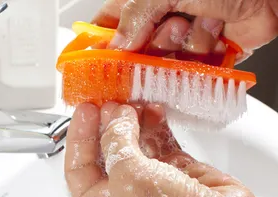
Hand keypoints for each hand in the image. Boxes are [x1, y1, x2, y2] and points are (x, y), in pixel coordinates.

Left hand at [64, 102, 263, 196]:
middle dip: (108, 126)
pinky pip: (159, 143)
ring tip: (135, 105)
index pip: (77, 169)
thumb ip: (116, 142)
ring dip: (133, 123)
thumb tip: (116, 120)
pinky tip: (154, 112)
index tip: (86, 110)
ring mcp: (149, 186)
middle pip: (105, 154)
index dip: (79, 137)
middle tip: (112, 102)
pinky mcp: (175, 174)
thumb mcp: (128, 175)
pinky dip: (155, 126)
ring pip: (133, 145)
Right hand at [93, 0, 277, 61]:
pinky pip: (191, 68)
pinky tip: (218, 32)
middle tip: (167, 35)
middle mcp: (162, 16)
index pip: (108, 24)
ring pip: (164, 62)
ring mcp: (183, 35)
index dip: (97, 45)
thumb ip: (134, 17)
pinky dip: (205, 54)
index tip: (90, 65)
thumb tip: (115, 46)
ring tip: (203, 22)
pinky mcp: (206, 53)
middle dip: (150, 48)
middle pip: (134, 52)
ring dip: (184, 46)